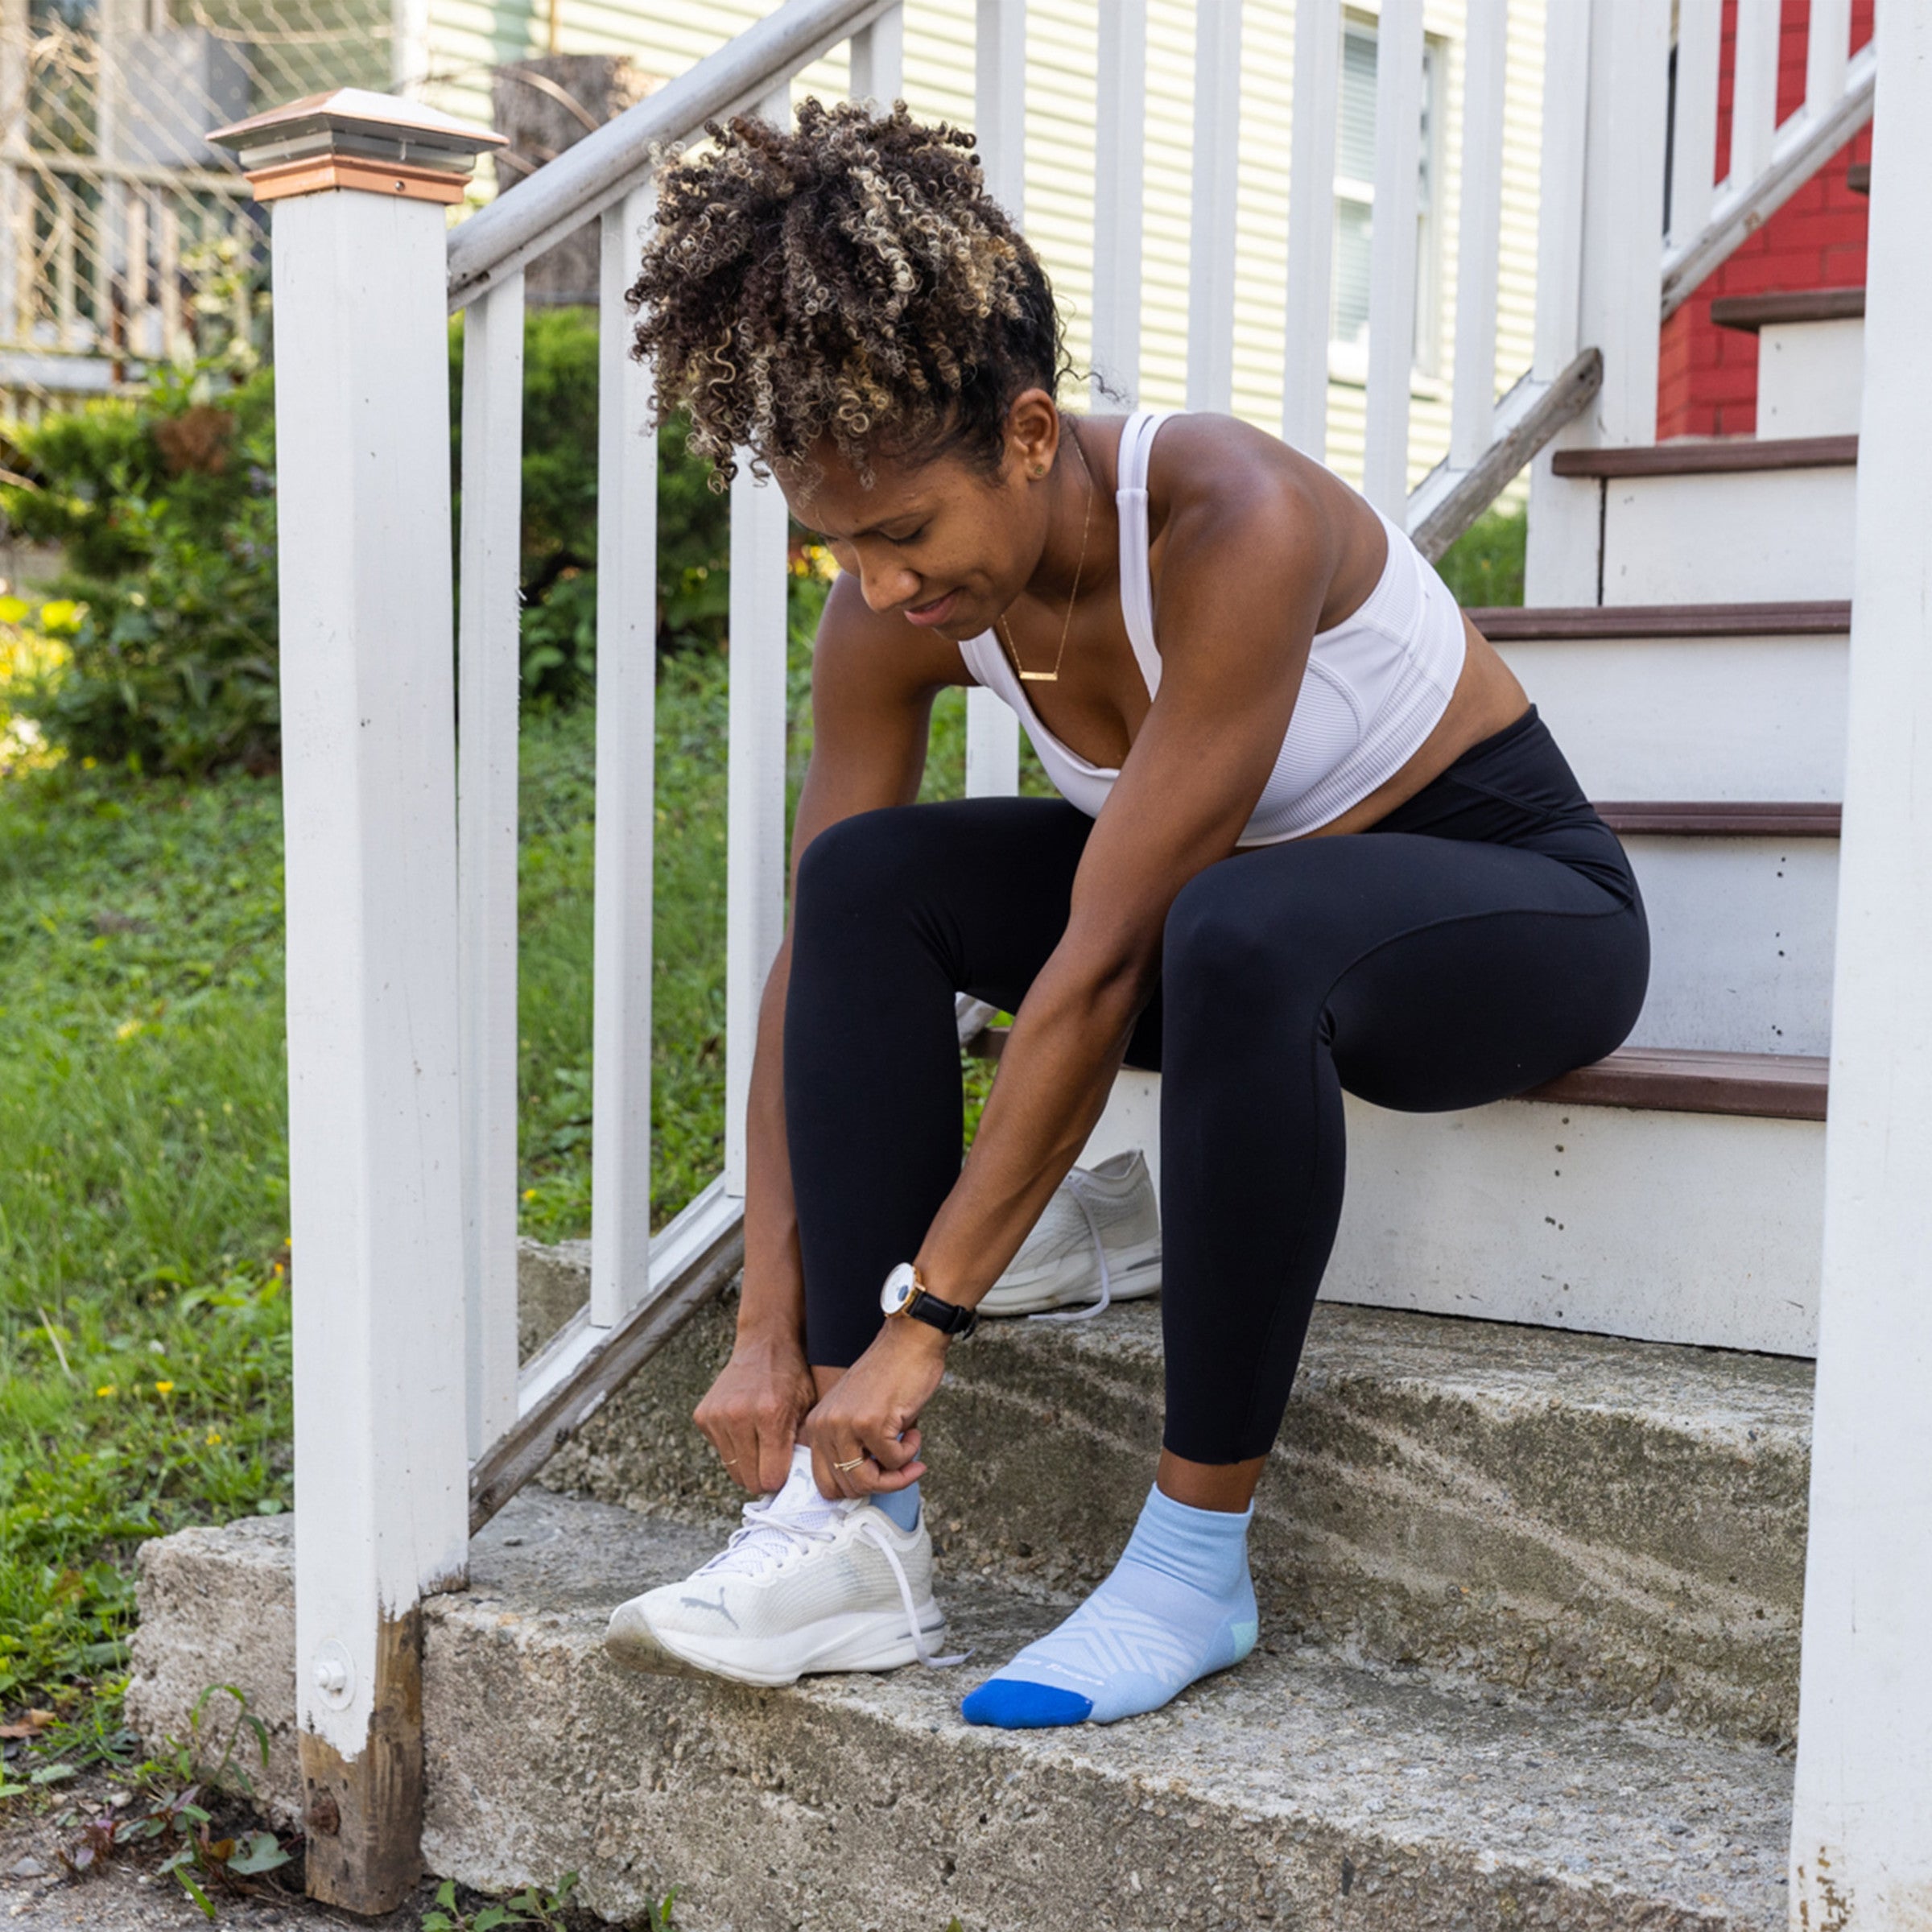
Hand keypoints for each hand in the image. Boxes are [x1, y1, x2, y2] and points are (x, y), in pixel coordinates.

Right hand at [693, 1332, 817, 1493]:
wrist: (763, 1344)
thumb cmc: (791, 1376)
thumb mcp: (808, 1408)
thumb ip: (803, 1445)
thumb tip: (801, 1486)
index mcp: (770, 1414)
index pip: (770, 1477)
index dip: (780, 1480)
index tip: (785, 1472)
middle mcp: (738, 1415)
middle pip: (748, 1479)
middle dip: (763, 1477)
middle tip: (773, 1464)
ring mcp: (716, 1415)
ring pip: (732, 1468)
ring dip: (747, 1463)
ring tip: (761, 1443)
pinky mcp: (702, 1415)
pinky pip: (719, 1451)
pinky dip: (732, 1447)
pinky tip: (745, 1428)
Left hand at [802, 1317, 946, 1499]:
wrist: (909, 1342)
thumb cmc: (891, 1376)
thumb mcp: (857, 1414)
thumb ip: (854, 1447)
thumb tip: (867, 1486)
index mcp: (818, 1425)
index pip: (826, 1482)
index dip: (858, 1488)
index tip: (881, 1477)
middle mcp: (824, 1426)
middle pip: (848, 1488)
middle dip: (882, 1484)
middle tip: (903, 1467)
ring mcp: (845, 1425)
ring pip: (868, 1482)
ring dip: (898, 1475)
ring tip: (911, 1454)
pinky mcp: (870, 1423)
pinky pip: (893, 1461)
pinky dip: (910, 1452)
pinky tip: (914, 1430)